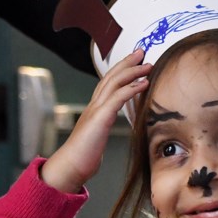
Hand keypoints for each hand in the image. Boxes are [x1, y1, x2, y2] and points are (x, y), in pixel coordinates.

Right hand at [40, 49, 150, 192]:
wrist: (70, 167)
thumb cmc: (84, 156)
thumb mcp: (97, 137)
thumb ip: (105, 126)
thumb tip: (112, 126)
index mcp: (94, 109)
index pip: (108, 82)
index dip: (121, 70)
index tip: (135, 61)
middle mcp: (94, 105)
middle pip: (111, 76)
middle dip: (127, 62)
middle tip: (141, 51)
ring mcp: (96, 110)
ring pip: (114, 82)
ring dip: (132, 71)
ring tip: (147, 64)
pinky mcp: (100, 118)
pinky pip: (118, 98)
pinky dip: (132, 88)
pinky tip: (144, 83)